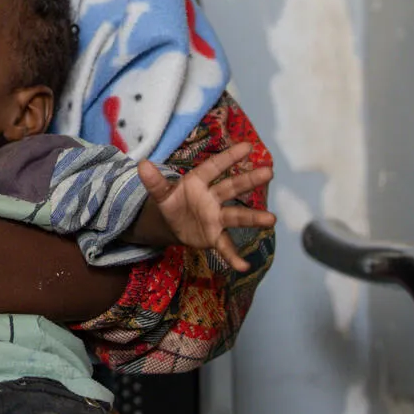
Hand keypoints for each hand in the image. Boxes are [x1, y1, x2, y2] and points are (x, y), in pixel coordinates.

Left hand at [135, 142, 275, 270]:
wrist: (173, 225)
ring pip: (236, 215)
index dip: (229, 157)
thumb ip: (154, 182)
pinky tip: (243, 266)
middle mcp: (212, 198)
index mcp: (198, 182)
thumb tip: (142, 164)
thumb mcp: (161, 193)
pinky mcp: (215, 236)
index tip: (247, 146)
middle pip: (231, 187)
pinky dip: (234, 256)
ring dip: (253, 218)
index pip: (214, 167)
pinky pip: (225, 246)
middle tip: (269, 171)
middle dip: (248, 180)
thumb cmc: (173, 202)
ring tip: (271, 219)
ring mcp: (216, 217)